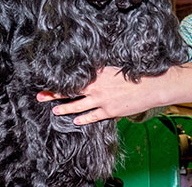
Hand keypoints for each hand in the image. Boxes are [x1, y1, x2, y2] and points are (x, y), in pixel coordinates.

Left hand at [37, 66, 160, 124]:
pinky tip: (75, 121)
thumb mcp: (115, 69)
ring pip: (78, 105)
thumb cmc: (135, 75)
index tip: (48, 79)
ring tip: (55, 110)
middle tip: (40, 95)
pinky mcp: (109, 111)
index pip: (74, 77)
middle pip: (71, 90)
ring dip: (65, 108)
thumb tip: (92, 72)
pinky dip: (83, 119)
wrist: (151, 86)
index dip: (60, 79)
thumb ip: (102, 72)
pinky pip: (92, 116)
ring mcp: (102, 100)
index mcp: (98, 73)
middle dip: (54, 93)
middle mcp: (97, 86)